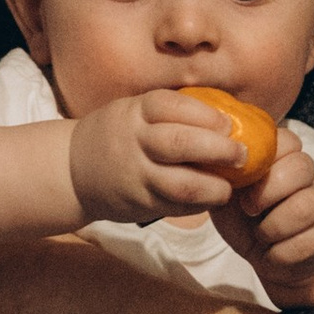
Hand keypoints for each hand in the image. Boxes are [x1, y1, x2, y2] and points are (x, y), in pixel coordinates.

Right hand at [67, 92, 247, 227]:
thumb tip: (231, 113)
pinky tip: (213, 199)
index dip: (204, 114)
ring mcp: (135, 175)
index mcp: (135, 112)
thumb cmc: (118, 134)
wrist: (71, 169)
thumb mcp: (134, 111)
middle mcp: (134, 142)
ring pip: (179, 185)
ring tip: (230, 187)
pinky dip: (199, 205)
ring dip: (213, 187)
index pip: (170, 106)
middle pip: (179, 144)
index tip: (229, 123)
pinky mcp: (138, 204)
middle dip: (218, 150)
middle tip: (242, 155)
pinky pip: (174, 207)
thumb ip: (171, 112)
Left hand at [214, 135, 313, 303]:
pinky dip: (281, 253)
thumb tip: (205, 157)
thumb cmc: (247, 222)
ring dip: (273, 227)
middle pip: (301, 167)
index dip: (263, 158)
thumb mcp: (228, 196)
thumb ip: (220, 176)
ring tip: (261, 234)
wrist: (275, 261)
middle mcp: (307, 178)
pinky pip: (308, 241)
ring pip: (305, 207)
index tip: (242, 180)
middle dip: (267, 192)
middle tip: (249, 209)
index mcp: (282, 160)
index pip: (287, 140)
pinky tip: (273, 252)